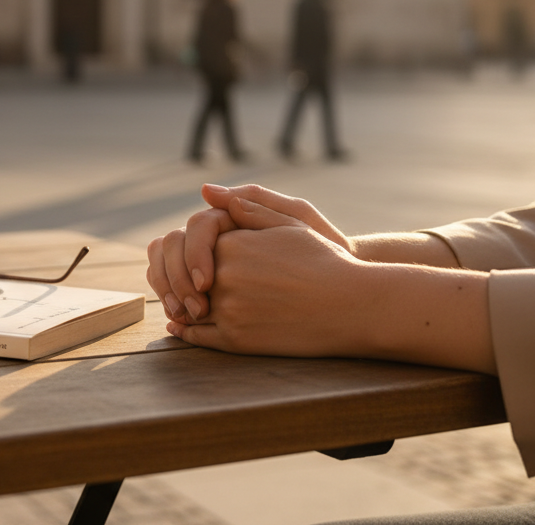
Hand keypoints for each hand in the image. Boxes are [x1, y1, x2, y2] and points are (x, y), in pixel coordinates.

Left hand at [165, 197, 370, 357]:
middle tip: (190, 286)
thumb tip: (207, 193)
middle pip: (189, 279)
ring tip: (183, 306)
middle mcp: (224, 278)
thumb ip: (247, 209)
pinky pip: (199, 337)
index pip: (194, 246)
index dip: (196, 254)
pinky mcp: (236, 341)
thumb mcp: (290, 223)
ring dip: (184, 307)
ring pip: (191, 308)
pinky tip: (182, 327)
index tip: (205, 258)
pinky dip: (186, 332)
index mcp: (234, 246)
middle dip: (188, 282)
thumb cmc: (324, 260)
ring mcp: (228, 311)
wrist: (352, 305)